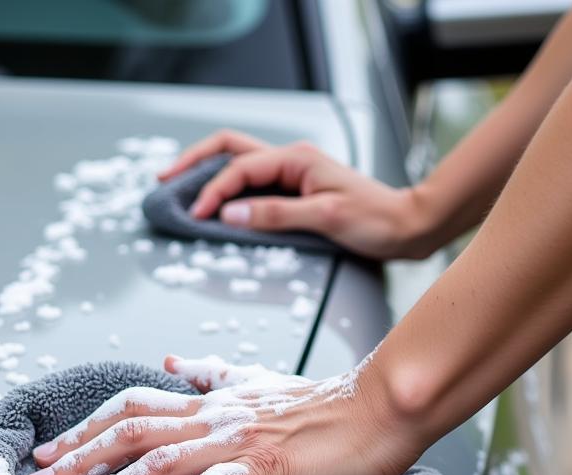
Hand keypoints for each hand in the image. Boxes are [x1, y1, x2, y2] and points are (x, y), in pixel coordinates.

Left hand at [26, 355, 418, 474]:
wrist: (377, 407)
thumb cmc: (323, 403)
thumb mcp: (258, 381)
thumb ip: (212, 374)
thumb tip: (169, 363)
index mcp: (210, 402)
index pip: (133, 407)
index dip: (87, 429)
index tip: (52, 453)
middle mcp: (213, 419)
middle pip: (131, 431)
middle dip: (80, 458)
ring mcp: (237, 443)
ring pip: (160, 459)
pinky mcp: (267, 469)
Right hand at [158, 130, 436, 260]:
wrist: (406, 227)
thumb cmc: (375, 220)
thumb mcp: (325, 218)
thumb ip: (276, 215)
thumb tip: (230, 214)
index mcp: (296, 159)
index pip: (240, 169)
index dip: (213, 191)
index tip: (196, 215)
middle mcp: (291, 160)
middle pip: (230, 150)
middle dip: (196, 163)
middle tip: (166, 179)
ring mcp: (293, 175)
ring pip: (240, 166)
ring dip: (210, 175)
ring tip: (182, 191)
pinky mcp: (296, 192)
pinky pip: (254, 187)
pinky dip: (231, 193)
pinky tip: (218, 207)